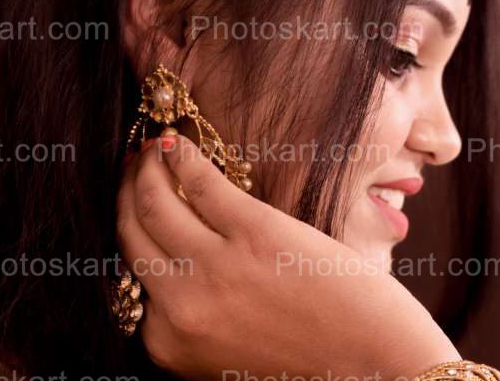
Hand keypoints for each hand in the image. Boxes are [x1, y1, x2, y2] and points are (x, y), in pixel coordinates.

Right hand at [116, 135, 459, 380]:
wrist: (373, 364)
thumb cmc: (309, 358)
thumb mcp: (229, 353)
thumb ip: (194, 318)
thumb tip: (177, 261)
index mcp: (170, 343)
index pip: (130, 277)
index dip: (133, 235)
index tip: (136, 209)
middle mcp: (180, 306)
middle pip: (132, 234)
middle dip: (127, 194)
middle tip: (133, 169)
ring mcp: (214, 266)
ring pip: (155, 203)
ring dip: (145, 168)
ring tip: (153, 150)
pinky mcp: (254, 231)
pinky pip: (200, 182)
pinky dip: (182, 156)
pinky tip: (177, 141)